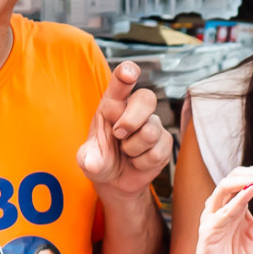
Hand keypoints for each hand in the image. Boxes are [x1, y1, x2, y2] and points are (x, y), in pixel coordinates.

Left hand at [78, 61, 173, 198]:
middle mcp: (134, 109)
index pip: (121, 82)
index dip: (127, 73)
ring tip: (125, 152)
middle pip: (146, 98)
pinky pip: (157, 152)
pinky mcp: (165, 142)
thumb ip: (88, 158)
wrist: (116, 180)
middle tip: (118, 135)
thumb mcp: (88, 159)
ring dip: (133, 149)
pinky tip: (136, 161)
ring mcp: (152, 124)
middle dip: (132, 120)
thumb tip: (92, 163)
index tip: (129, 73)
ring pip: (150, 132)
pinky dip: (142, 163)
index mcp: (112, 104)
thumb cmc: (101, 160)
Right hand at [187, 167, 252, 253]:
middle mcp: (223, 206)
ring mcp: (214, 216)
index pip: (248, 179)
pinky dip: (237, 200)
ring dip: (247, 180)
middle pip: (235, 176)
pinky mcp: (209, 230)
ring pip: (225, 187)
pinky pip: (222, 211)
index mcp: (236, 205)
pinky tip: (251, 192)